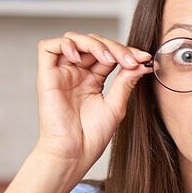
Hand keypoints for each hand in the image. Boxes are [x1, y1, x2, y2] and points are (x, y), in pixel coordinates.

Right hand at [34, 32, 151, 174]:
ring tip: (109, 58)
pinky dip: (66, 45)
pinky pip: (48, 47)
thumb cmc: (92, 136)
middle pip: (94, 42)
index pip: (109, 53)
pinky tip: (81, 59)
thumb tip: (143, 62)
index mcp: (93, 79)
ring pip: (74, 39)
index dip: (126, 51)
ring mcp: (62, 73)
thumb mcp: (116, 105)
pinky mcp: (47, 75)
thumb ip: (126, 81)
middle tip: (130, 60)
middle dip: (115, 47)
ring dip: (94, 43)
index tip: (144, 59)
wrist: (74, 153)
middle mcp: (77, 73)